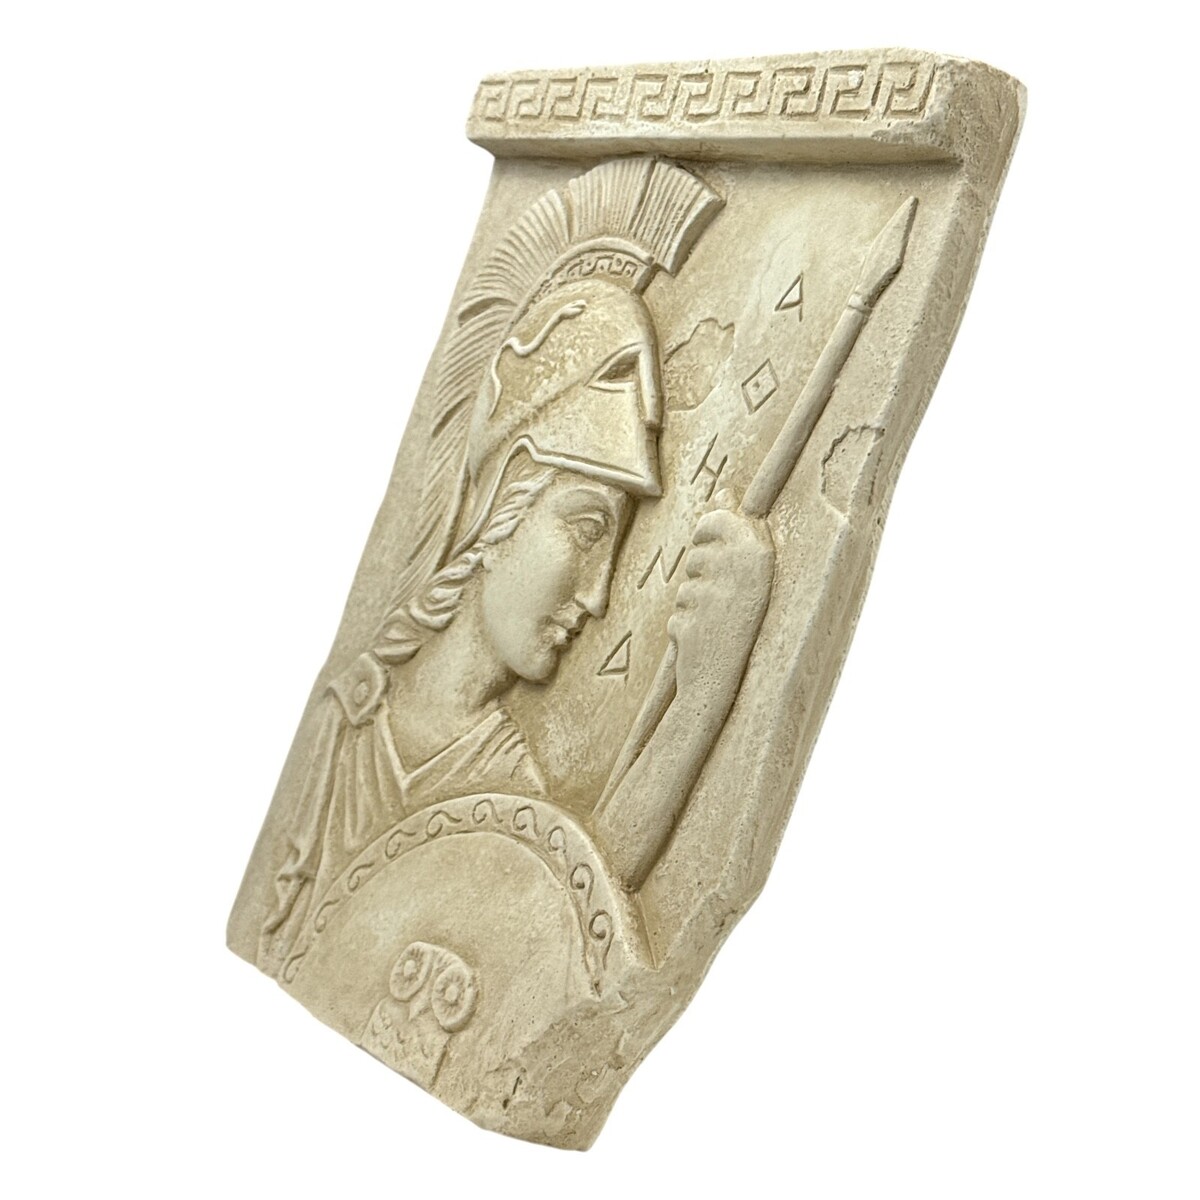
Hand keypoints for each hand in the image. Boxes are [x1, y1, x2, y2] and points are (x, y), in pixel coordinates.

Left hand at [667, 490, 774, 702]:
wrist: (731, 678)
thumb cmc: (743, 621)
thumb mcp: (748, 573)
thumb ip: (733, 531)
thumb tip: (724, 490)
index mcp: (760, 554)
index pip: (717, 518)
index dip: (710, 535)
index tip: (722, 556)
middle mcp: (738, 572)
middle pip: (697, 553)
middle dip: (701, 575)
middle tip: (721, 599)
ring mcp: (712, 597)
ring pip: (686, 585)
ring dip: (693, 603)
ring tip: (716, 620)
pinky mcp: (688, 620)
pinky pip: (676, 613)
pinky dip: (684, 626)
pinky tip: (704, 638)